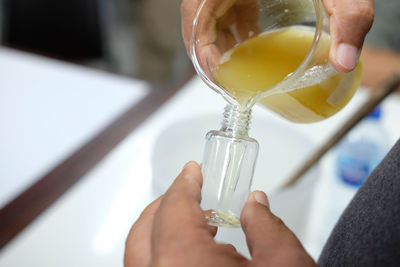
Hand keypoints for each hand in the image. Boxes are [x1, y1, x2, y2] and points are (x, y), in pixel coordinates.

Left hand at [124, 161, 315, 266]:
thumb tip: (255, 204)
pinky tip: (194, 256)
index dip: (184, 183)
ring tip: (196, 221)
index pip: (173, 209)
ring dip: (162, 230)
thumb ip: (266, 227)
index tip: (192, 171)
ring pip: (140, 257)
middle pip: (144, 230)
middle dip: (165, 204)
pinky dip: (164, 257)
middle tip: (188, 190)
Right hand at [181, 0, 373, 72]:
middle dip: (210, 51)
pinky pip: (227, 5)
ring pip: (210, 13)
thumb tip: (344, 61)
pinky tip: (253, 39)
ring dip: (221, 41)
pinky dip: (235, 27)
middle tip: (227, 78)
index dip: (199, 48)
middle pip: (199, 18)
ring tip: (239, 65)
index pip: (196, 14)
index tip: (216, 74)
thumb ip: (349, 15)